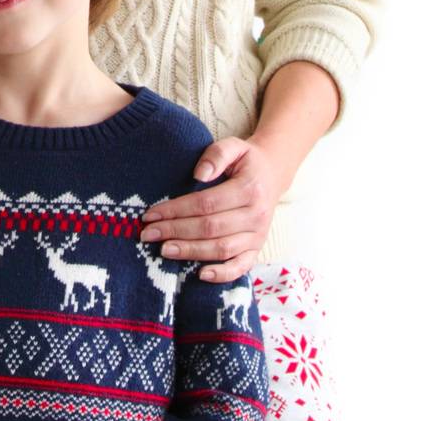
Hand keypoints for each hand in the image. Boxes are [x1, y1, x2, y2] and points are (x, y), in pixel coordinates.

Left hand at [140, 136, 285, 283]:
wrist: (272, 174)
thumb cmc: (246, 160)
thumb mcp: (234, 146)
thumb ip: (216, 155)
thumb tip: (198, 175)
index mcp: (249, 190)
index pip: (206, 203)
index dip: (177, 210)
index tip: (151, 214)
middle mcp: (256, 216)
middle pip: (210, 228)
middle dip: (176, 231)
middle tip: (148, 234)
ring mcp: (258, 236)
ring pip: (222, 249)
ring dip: (191, 251)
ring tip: (164, 250)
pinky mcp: (257, 249)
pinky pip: (241, 266)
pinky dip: (222, 274)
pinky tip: (200, 274)